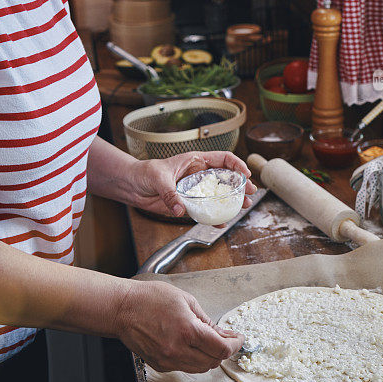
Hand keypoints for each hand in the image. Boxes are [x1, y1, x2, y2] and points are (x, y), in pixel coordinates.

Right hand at [116, 280, 243, 372]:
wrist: (123, 309)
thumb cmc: (150, 298)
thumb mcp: (185, 300)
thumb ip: (206, 320)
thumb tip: (222, 333)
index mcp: (187, 331)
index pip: (221, 348)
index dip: (235, 345)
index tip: (239, 338)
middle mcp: (178, 350)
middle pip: (213, 361)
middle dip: (224, 351)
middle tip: (227, 338)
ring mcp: (168, 360)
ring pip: (200, 368)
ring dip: (210, 357)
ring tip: (211, 342)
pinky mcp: (160, 365)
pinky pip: (184, 367)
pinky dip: (194, 359)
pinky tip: (193, 346)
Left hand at [126, 151, 256, 217]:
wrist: (132, 186)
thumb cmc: (145, 173)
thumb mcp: (159, 178)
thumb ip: (170, 194)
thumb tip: (180, 210)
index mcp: (196, 161)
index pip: (223, 159)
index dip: (236, 164)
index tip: (245, 174)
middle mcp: (199, 175)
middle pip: (225, 178)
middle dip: (240, 185)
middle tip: (250, 193)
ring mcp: (195, 190)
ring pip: (218, 195)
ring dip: (231, 201)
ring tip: (242, 207)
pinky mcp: (188, 204)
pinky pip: (205, 210)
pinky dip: (214, 217)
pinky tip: (222, 222)